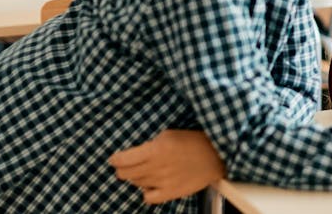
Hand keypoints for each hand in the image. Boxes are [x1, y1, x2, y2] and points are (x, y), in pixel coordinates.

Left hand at [109, 129, 224, 204]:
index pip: (123, 159)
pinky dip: (146, 192)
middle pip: (125, 174)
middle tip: (126, 165)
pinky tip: (152, 185)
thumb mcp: (169, 134)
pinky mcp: (171, 193)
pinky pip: (148, 197)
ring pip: (136, 184)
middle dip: (123, 169)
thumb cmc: (194, 141)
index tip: (114, 158)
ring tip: (145, 171)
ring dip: (137, 178)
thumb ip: (150, 145)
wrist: (216, 156)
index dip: (115, 159)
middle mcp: (157, 167)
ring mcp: (164, 182)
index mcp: (156, 149)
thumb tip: (134, 154)